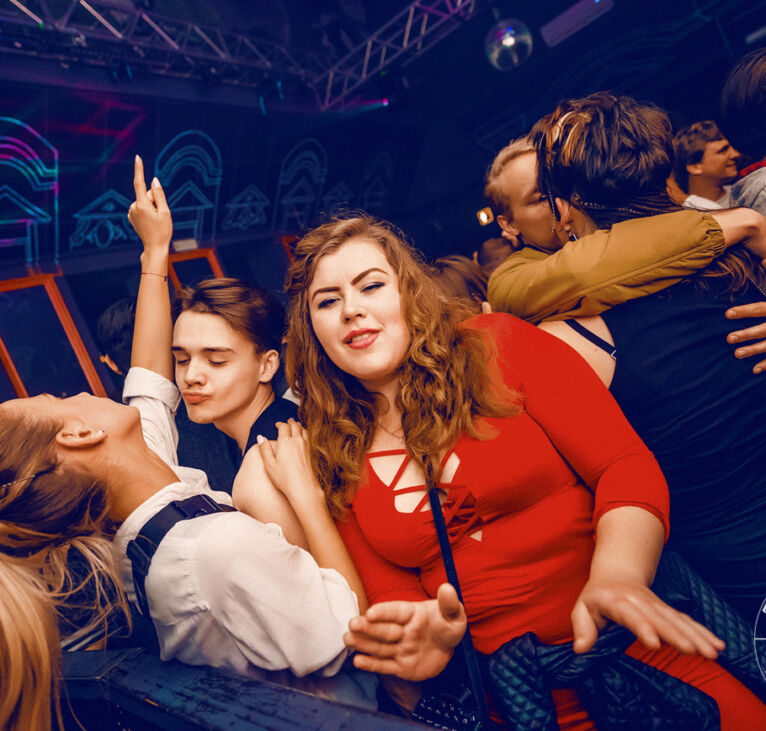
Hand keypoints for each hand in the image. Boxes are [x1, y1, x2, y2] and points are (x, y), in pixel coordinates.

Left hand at [128, 155, 172, 254]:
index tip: (138, 158)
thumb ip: (159, 195)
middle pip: (146, 195)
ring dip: (151, 207)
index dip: (139, 169)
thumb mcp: (165, 212)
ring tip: (155, 220)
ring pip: (144, 201)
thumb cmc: (162, 231)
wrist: (154, 247)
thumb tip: (154, 180)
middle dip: (155, 200)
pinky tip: (150, 221)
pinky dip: (147, 211)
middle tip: (160, 215)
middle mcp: (133, 207)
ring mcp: (131, 212)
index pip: (139, 183)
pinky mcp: (131, 216)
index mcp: (142, 205)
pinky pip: (141, 207)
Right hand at [257, 419, 322, 505]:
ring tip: (297, 424)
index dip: (280, 424)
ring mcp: (305, 446)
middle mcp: (297, 441)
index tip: (277, 425)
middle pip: (295, 426)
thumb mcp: (269, 464)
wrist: (303, 487)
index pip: (283, 427)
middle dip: (290, 422)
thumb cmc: (284, 478)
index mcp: (285, 442)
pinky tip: (304, 436)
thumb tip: (260, 437)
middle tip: (288, 421)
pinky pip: (308, 437)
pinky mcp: (311, 452)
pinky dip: (305, 432)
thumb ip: (264, 449)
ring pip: (303, 430)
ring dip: (299, 426)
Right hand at [344, 583, 466, 679]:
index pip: (396, 611)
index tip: (371, 613)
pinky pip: (384, 665)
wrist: (447, 650)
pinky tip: (357, 661)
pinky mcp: (399, 666)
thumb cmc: (448, 627)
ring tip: (347, 640)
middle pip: (383, 629)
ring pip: (379, 647)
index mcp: (411, 613)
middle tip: (352, 624)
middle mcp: (402, 630)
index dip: (384, 612)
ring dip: (363, 643)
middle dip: (367, 627)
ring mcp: (399, 648)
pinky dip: (371, 664)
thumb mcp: (454, 615)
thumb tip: (447, 587)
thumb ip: (450, 604)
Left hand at [571, 576, 724, 657]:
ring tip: (712, 652)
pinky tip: (717, 645)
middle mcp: (639, 601)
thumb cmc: (596, 596)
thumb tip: (581, 649)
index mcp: (616, 601)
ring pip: (677, 619)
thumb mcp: (582, 608)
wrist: (616, 573)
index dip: (642, 627)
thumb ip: (582, 628)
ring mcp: (655, 604)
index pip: (630, 615)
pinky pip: (685, 620)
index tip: (654, 643)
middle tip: (693, 651)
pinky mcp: (666, 610)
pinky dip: (702, 632)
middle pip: (659, 618)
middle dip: (677, 634)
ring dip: (696, 635)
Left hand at [726, 301, 765, 373]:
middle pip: (763, 329)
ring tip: (737, 354)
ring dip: (753, 350)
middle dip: (747, 334)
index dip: (745, 311)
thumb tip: (734, 312)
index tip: (728, 314)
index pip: (760, 309)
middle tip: (729, 338)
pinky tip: (754, 369)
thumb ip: (764, 310)